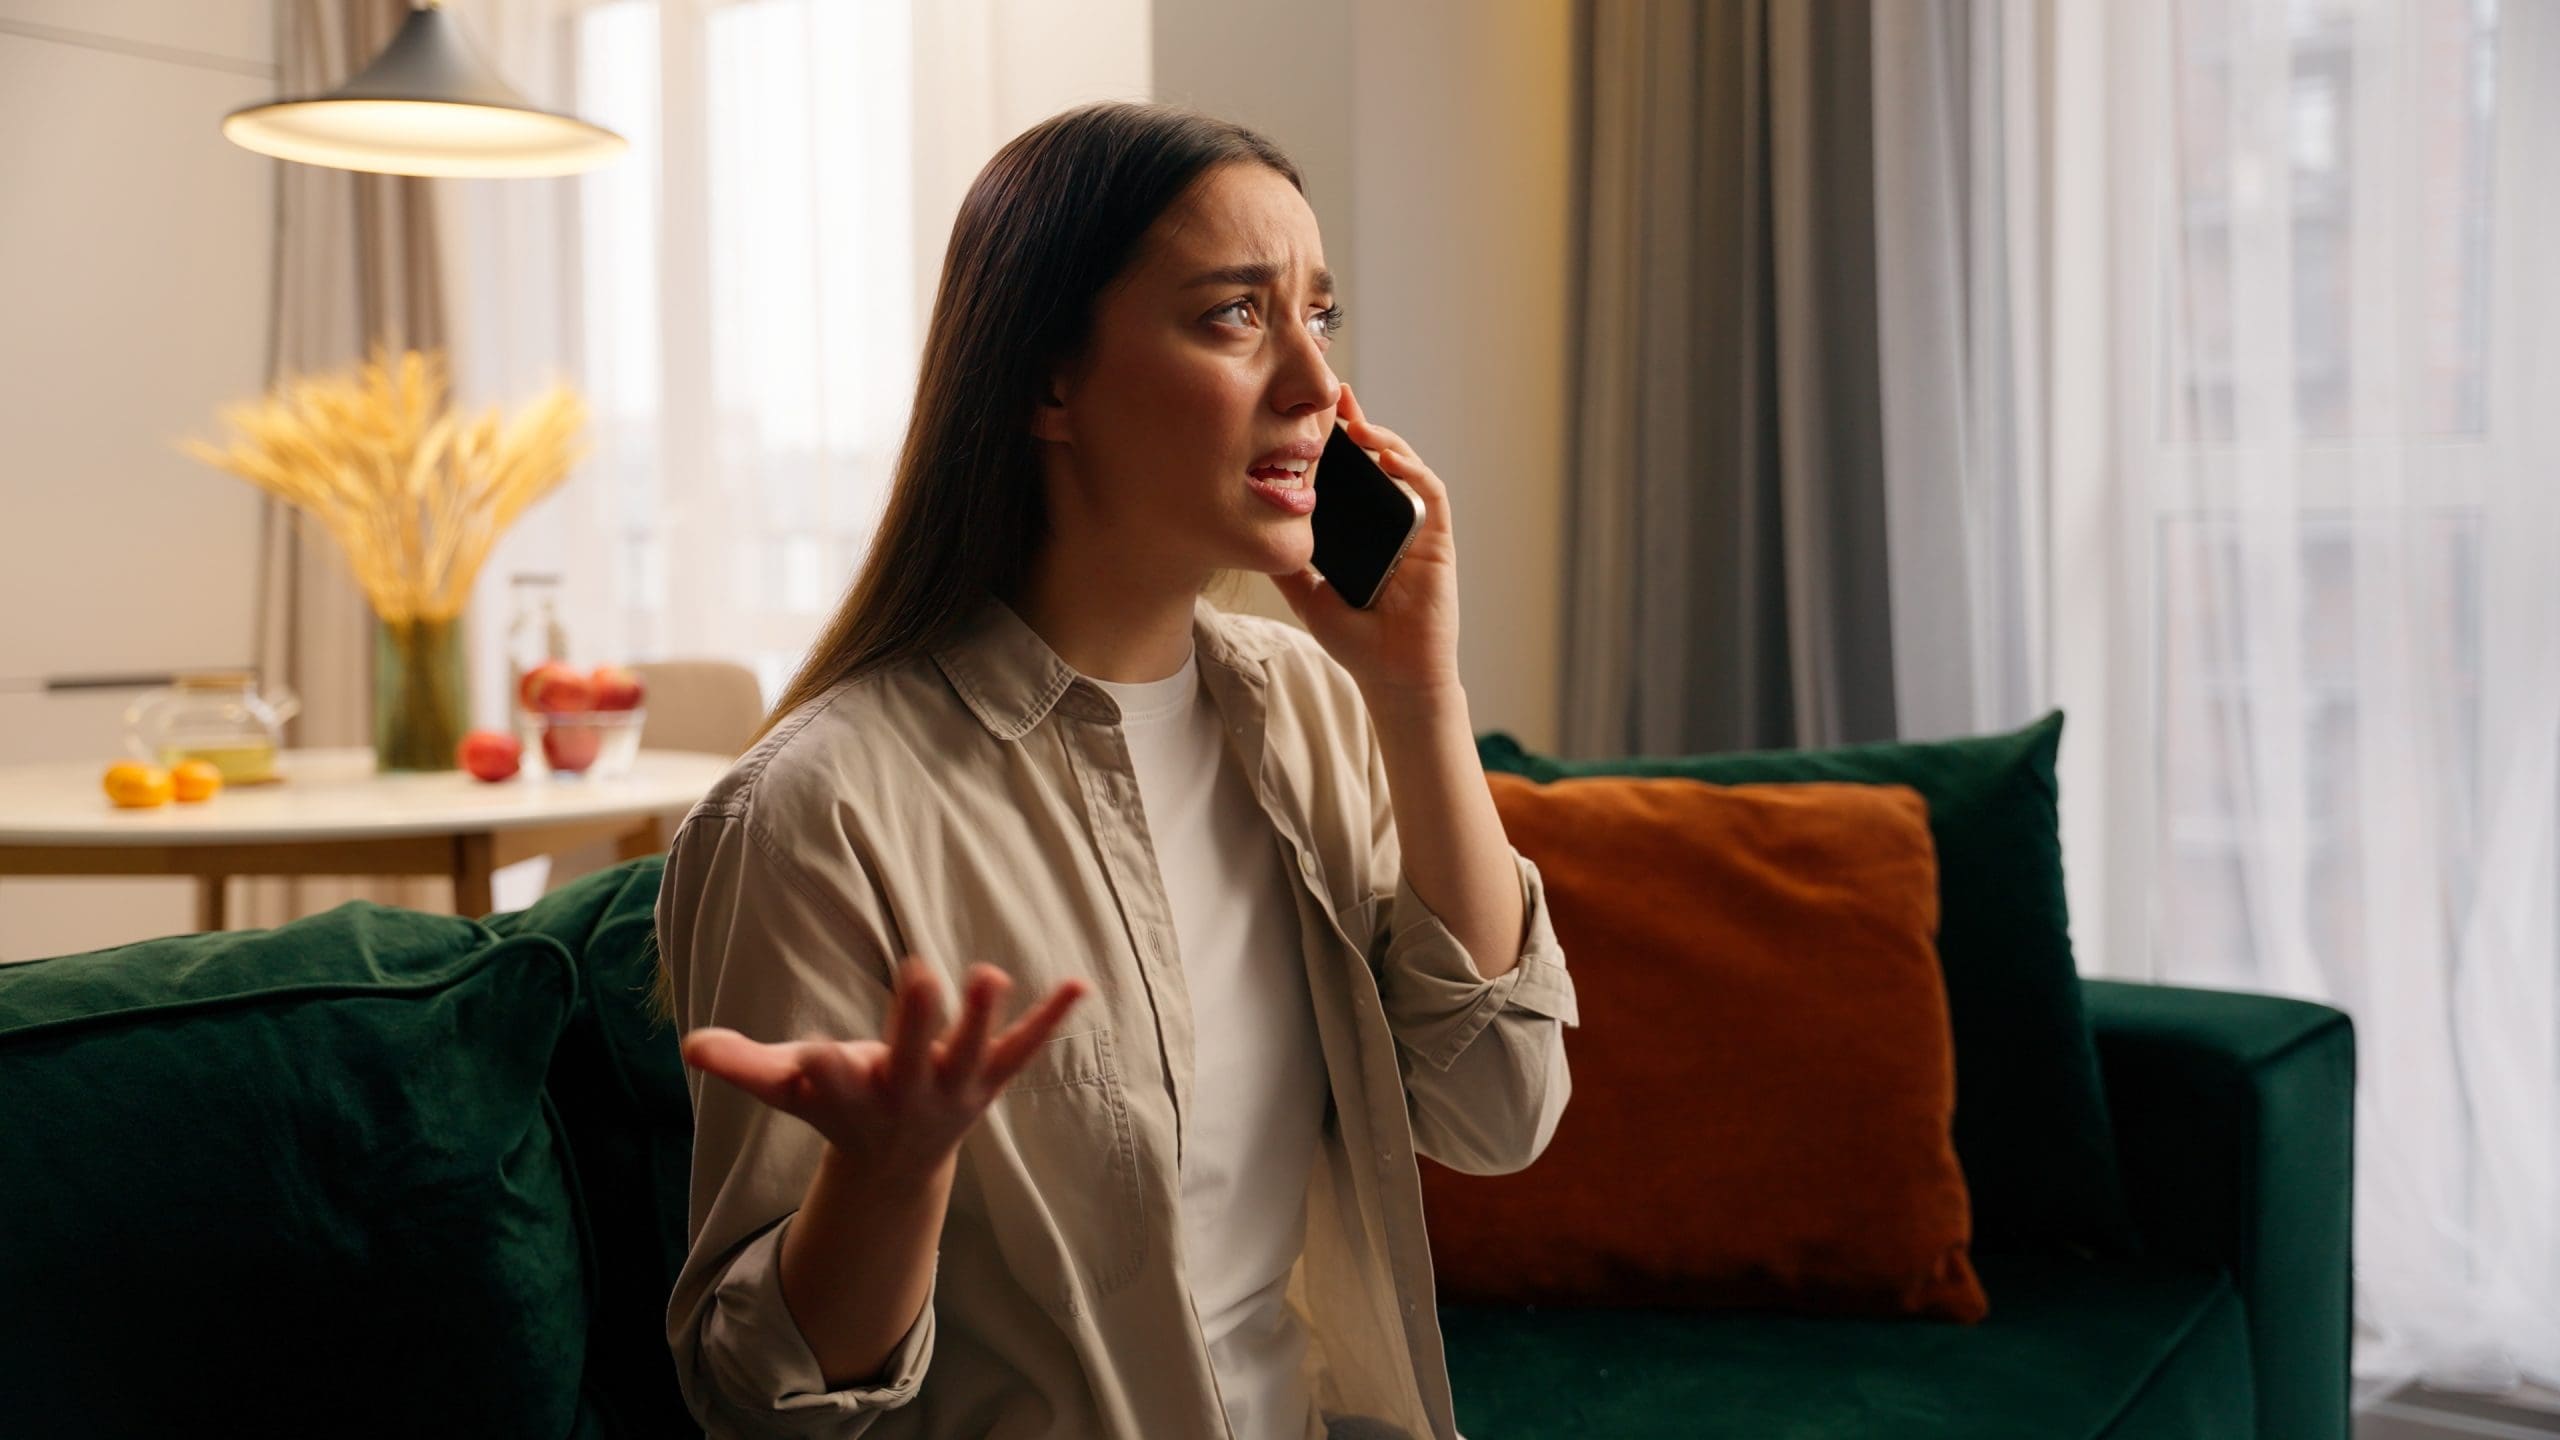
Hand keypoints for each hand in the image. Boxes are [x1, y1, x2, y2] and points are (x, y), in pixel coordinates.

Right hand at [679, 957, 1090, 1176]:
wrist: (897, 1168)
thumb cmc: (839, 1106)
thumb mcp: (790, 1090)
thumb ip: (743, 1068)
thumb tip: (691, 1048)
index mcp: (852, 1099)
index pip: (831, 1084)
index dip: (823, 1072)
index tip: (816, 1056)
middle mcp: (907, 1095)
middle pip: (910, 1057)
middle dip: (914, 1021)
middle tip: (920, 975)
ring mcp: (954, 1088)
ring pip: (972, 1054)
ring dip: (983, 1017)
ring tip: (993, 972)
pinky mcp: (990, 1078)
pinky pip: (1025, 1050)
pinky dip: (1051, 1020)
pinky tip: (1081, 983)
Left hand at [1269, 382, 1464, 706]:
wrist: (1393, 676)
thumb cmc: (1356, 641)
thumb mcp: (1305, 594)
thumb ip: (1284, 562)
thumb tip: (1248, 531)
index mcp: (1361, 531)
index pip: (1347, 475)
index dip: (1330, 443)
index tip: (1306, 415)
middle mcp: (1390, 523)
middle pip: (1375, 461)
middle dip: (1356, 424)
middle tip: (1331, 394)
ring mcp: (1416, 529)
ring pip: (1404, 466)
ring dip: (1382, 438)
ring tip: (1353, 420)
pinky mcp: (1438, 540)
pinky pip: (1430, 493)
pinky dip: (1411, 468)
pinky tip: (1386, 454)